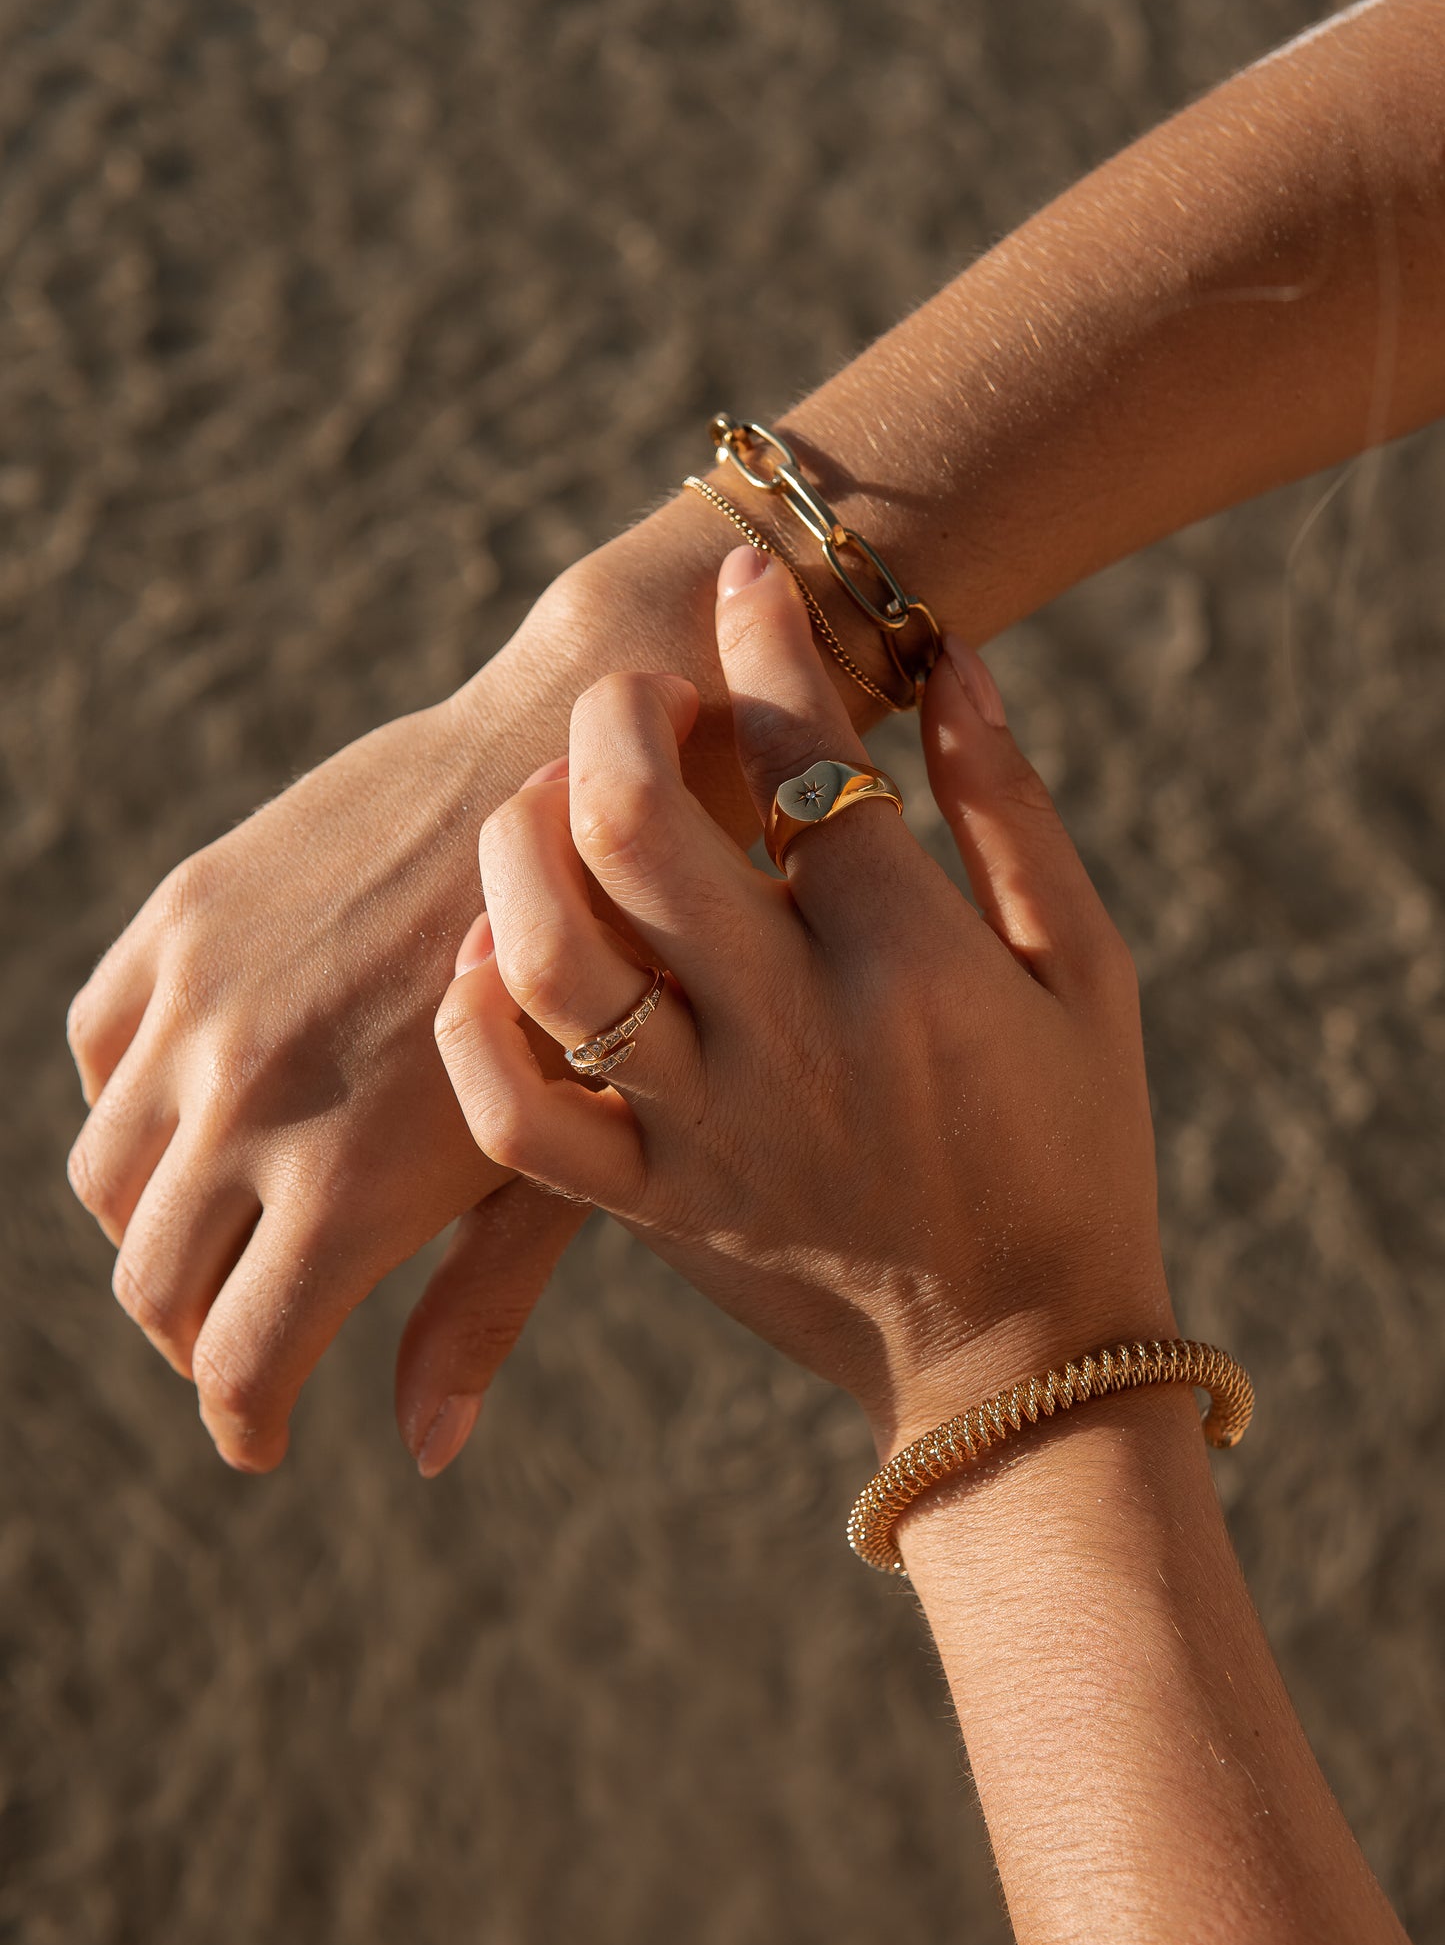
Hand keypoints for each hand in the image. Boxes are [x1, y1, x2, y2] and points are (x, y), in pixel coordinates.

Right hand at [64, 590, 597, 1472]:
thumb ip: (477, 1301)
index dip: (243, 1421)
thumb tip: (423, 1451)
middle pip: (152, 1282)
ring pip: (107, 1173)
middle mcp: (247, 1102)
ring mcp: (204, 1003)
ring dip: (154, 1224)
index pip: (234, 1361)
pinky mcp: (187, 913)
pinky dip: (128, 1096)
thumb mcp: (565, 1152)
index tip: (262, 1435)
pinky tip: (200, 1100)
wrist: (576, 764)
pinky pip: (95, 1044)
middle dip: (196, 1335)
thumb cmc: (620, 979)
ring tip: (223, 1224)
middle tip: (248, 1334)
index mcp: (346, 1186)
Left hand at [434, 548, 1174, 1455]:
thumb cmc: (1072, 1143)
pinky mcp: (649, 1204)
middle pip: (633, 831)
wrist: (1016, 1363)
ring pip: (547, 958)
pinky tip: (495, 955)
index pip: (806, 757)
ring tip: (556, 806)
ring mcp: (704, 1130)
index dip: (764, 638)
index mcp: (913, 970)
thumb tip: (944, 658)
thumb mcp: (1086, 971)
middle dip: (615, 718)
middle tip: (640, 697)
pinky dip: (475, 1023)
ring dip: (523, 844)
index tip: (746, 581)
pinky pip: (513, 1115)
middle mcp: (792, 1042)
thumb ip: (1009, 810)